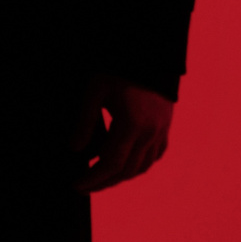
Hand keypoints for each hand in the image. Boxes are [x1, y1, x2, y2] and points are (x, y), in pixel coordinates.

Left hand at [69, 73, 172, 192]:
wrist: (151, 55)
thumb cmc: (119, 69)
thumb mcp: (96, 91)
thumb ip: (85, 121)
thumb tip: (75, 149)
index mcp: (132, 124)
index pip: (111, 164)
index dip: (93, 178)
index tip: (77, 185)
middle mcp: (150, 133)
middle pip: (126, 171)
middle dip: (104, 182)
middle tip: (84, 186)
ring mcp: (161, 131)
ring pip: (142, 167)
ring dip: (121, 176)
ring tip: (100, 177)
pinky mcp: (165, 127)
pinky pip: (154, 156)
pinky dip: (139, 165)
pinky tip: (124, 163)